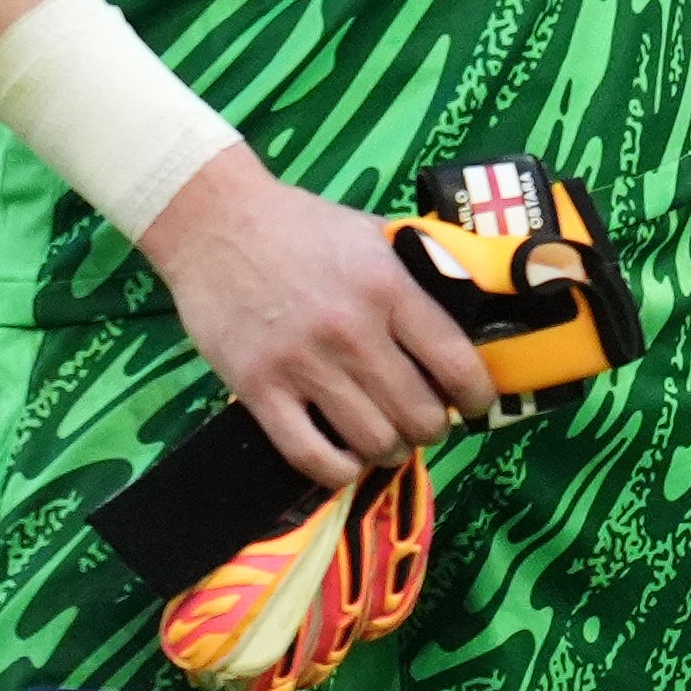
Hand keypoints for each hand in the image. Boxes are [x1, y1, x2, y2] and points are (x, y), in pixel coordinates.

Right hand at [137, 147, 496, 490]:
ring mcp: (303, 364)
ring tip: (384, 435)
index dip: (477, 397)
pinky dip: (339, 470)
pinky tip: (344, 458)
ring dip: (389, 449)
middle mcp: (352, 331)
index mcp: (388, 287)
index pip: (458, 365)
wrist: (212, 221)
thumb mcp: (371, 232)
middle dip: (431, 427)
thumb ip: (417, 271)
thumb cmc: (298, 224)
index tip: (472, 404)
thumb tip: (466, 308)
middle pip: (420, 416)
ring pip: (374, 442)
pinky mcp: (258, 389)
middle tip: (421, 419)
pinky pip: (312, 456)